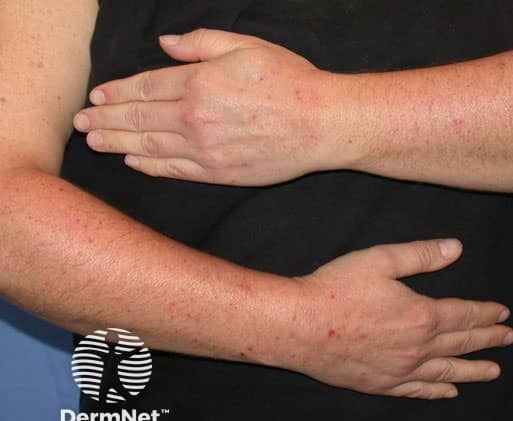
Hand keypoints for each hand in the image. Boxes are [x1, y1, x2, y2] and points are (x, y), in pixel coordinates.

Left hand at [74, 29, 343, 185]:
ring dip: (117, 144)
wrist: (320, 124)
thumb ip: (200, 43)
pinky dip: (150, 167)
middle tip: (80, 122)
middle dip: (105, 119)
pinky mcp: (218, 173)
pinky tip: (133, 163)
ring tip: (94, 142)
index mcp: (199, 83)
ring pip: (149, 147)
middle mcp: (194, 118)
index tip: (96, 95)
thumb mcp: (246, 45)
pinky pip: (174, 170)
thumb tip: (165, 44)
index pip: (144, 88)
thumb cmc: (289, 80)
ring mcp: (205, 150)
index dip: (116, 92)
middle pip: (138, 120)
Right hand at [286, 238, 512, 399]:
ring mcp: (400, 370)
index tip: (504, 315)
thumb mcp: (380, 260)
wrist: (299, 325)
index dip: (487, 314)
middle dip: (489, 340)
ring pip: (447, 372)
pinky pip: (418, 391)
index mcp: (422, 315)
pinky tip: (450, 392)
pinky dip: (437, 391)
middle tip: (509, 339)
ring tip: (494, 371)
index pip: (465, 314)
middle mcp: (418, 348)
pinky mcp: (381, 384)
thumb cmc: (336, 289)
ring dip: (473, 370)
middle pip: (462, 344)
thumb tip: (456, 248)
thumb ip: (421, 255)